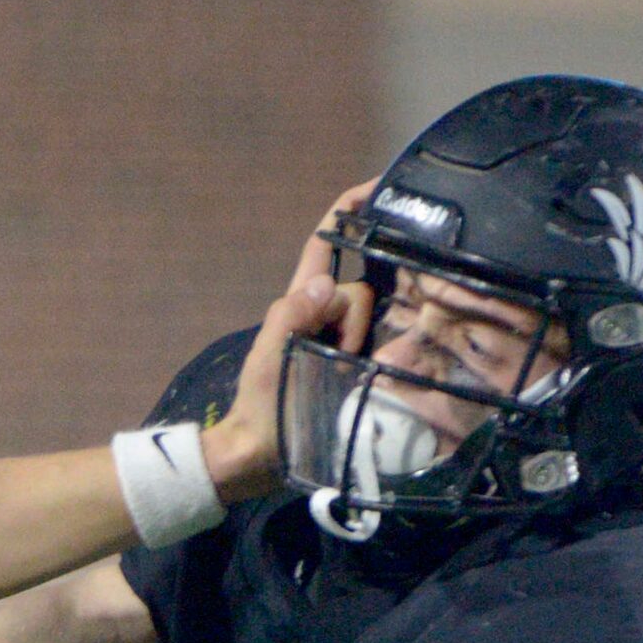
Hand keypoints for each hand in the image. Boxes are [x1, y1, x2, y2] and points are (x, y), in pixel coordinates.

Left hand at [202, 180, 378, 503]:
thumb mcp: (267, 354)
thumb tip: (326, 284)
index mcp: (302, 303)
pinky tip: (374, 372)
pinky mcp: (361, 366)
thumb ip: (290, 315)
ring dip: (358, 342)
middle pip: (359, 288)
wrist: (262, 455)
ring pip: (370, 318)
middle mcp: (329, 316)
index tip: (376, 187)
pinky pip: (382, 344)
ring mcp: (348, 341)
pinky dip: (381, 352)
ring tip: (341, 374)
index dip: (346, 213)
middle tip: (336, 354)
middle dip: (353, 315)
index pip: (325, 246)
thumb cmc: (259, 403)